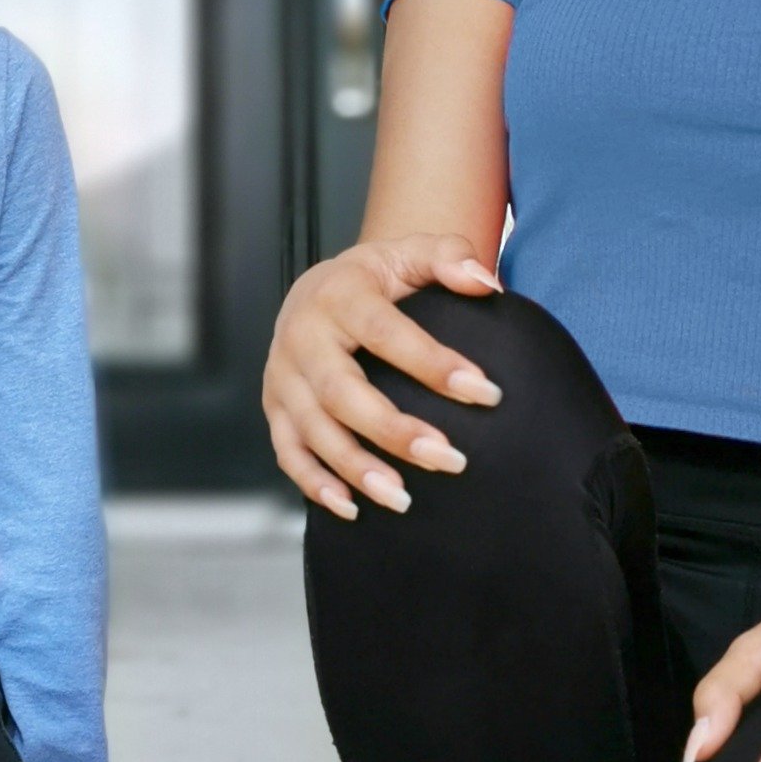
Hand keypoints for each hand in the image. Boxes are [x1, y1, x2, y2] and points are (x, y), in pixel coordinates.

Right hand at [263, 236, 505, 517]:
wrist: (316, 289)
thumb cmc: (375, 279)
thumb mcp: (410, 253)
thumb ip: (449, 256)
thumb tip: (485, 284)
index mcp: (337, 295)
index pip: (384, 332)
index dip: (432, 363)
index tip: (486, 392)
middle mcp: (301, 336)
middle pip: (342, 392)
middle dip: (394, 430)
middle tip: (450, 459)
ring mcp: (282, 376)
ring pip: (313, 430)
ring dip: (357, 468)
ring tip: (404, 498)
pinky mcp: (274, 408)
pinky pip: (288, 452)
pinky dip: (315, 483)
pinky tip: (353, 507)